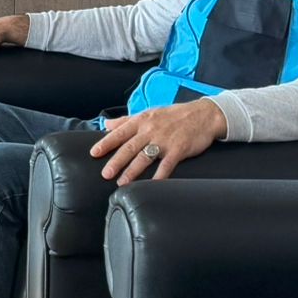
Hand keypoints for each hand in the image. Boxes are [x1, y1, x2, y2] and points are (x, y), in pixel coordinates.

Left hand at [92, 99, 227, 184]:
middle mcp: (151, 130)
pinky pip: (167, 164)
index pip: (119, 132)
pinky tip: (152, 184)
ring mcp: (165, 140)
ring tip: (122, 182)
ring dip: (133, 170)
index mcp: (141, 121)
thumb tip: (106, 124)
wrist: (203, 115)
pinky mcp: (179, 149)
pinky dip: (160, 175)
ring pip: (145, 156)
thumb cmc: (173, 115)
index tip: (94, 153)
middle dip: (116, 161)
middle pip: (130, 147)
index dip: (106, 143)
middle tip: (105, 174)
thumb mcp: (148, 113)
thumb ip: (126, 120)